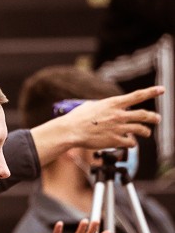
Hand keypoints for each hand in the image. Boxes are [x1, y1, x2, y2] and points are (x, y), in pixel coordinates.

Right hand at [31, 87, 162, 164]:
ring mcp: (118, 128)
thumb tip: (104, 107)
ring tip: (146, 133)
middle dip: (153, 117)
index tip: (161, 90)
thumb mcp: (90, 106)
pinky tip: (130, 143)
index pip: (137, 96)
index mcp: (113, 103)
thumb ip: (102, 106)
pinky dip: (132, 143)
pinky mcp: (115, 140)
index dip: (151, 92)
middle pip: (144, 115)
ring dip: (146, 131)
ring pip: (141, 129)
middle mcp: (119, 115)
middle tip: (157, 118)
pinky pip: (131, 142)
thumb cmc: (76, 118)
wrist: (70, 131)